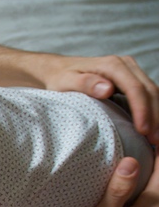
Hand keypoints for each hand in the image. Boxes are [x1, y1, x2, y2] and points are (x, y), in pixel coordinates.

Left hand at [40, 54, 158, 142]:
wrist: (58, 70)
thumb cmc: (60, 78)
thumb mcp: (65, 82)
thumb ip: (84, 84)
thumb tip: (108, 89)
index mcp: (113, 66)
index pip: (135, 89)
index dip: (142, 110)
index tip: (143, 131)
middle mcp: (126, 65)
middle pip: (149, 91)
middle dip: (156, 116)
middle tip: (157, 141)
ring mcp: (131, 72)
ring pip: (153, 93)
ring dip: (158, 115)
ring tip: (157, 139)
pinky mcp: (131, 80)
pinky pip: (147, 95)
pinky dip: (152, 111)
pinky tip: (152, 128)